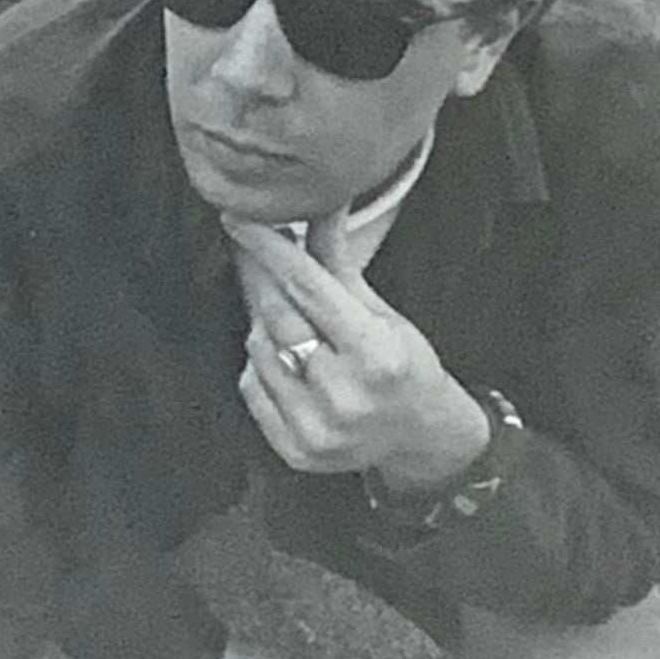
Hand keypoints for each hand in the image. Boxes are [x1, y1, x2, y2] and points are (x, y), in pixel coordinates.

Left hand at [231, 216, 495, 493]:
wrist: (420, 437)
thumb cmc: (404, 365)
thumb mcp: (382, 313)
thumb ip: (339, 264)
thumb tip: (318, 208)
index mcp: (376, 355)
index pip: (309, 288)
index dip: (271, 248)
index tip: (239, 220)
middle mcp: (345, 396)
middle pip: (278, 317)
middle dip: (258, 275)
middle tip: (248, 247)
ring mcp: (316, 429)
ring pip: (259, 349)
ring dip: (264, 321)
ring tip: (289, 316)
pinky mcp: (295, 450)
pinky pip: (253, 386)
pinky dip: (262, 363)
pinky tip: (286, 358)